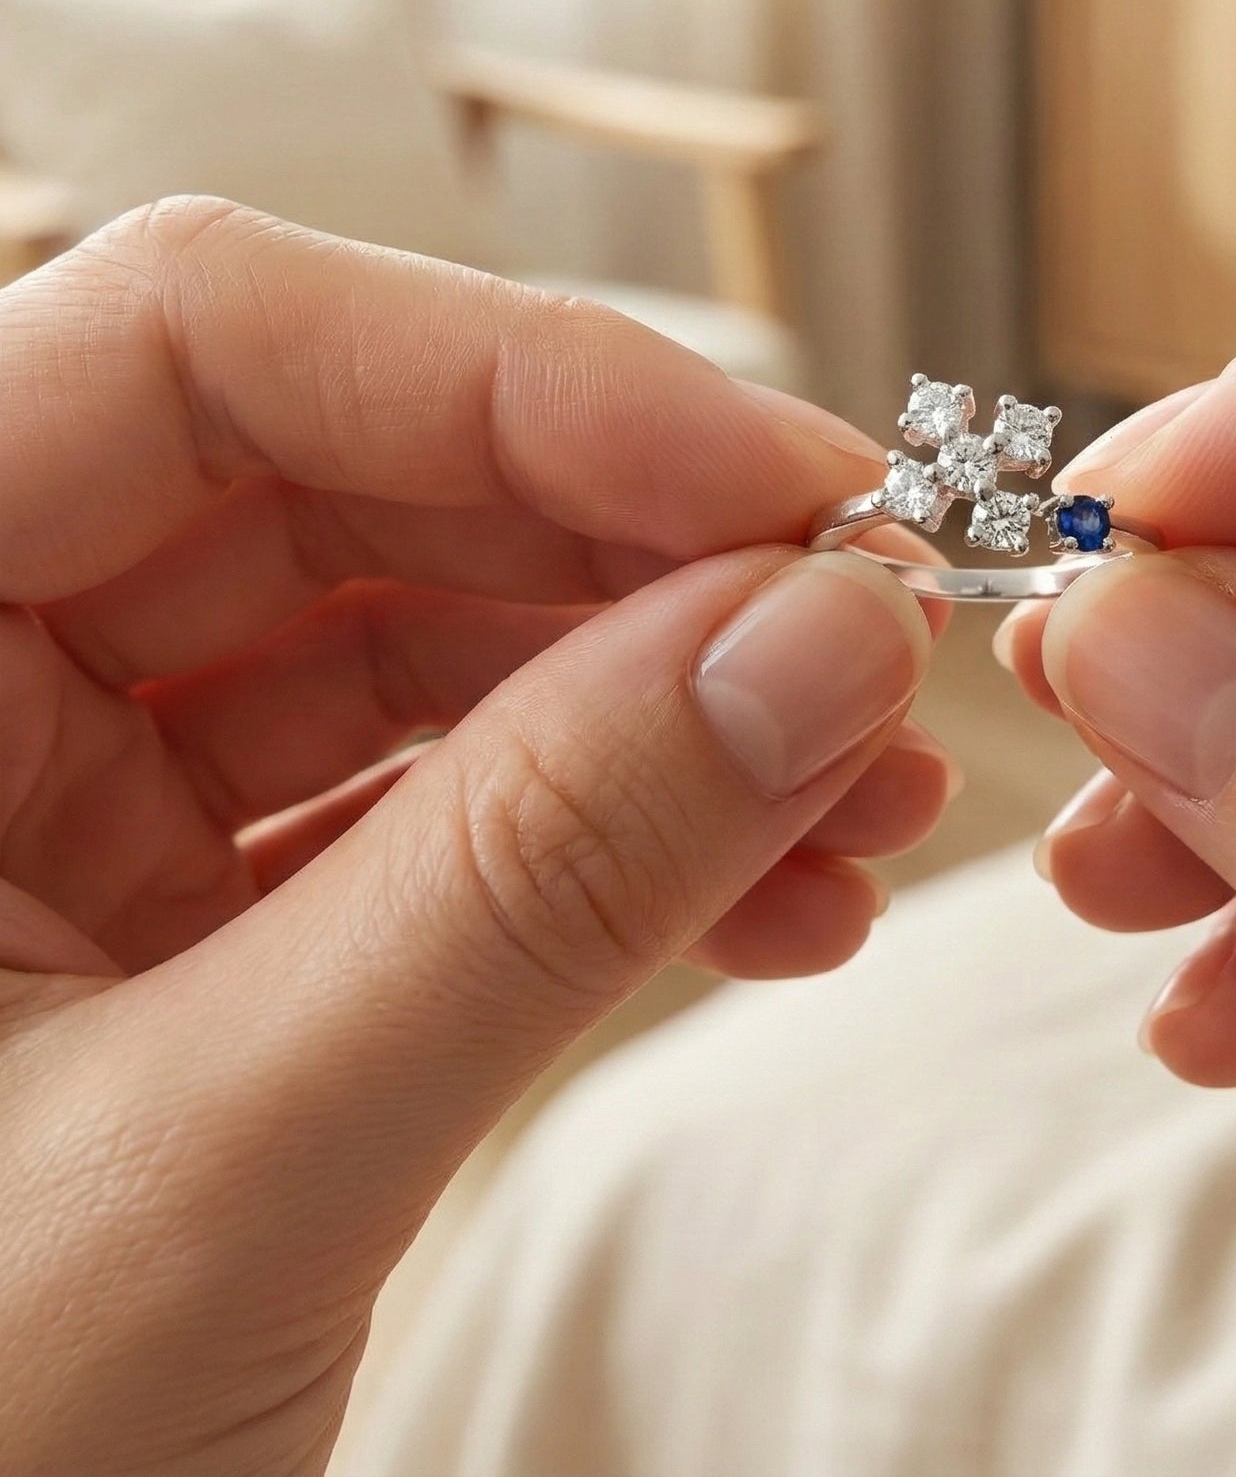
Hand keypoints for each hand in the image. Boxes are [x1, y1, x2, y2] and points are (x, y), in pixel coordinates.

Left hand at [0, 199, 951, 1476]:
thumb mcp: (212, 1180)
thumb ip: (537, 881)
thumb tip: (825, 636)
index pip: (195, 342)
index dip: (519, 379)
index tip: (785, 486)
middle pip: (345, 483)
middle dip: (643, 559)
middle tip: (867, 638)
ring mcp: (59, 807)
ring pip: (417, 645)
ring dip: (670, 707)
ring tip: (862, 796)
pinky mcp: (177, 930)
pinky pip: (431, 810)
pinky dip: (617, 840)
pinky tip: (774, 898)